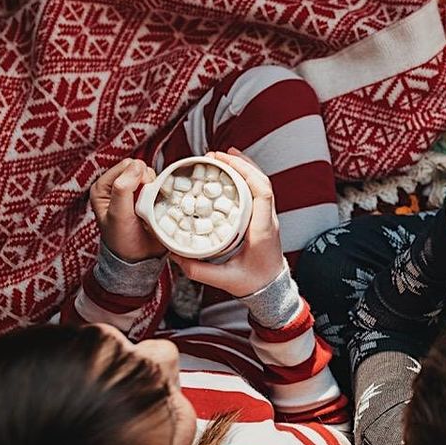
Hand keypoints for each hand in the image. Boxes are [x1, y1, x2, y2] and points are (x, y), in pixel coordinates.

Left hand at [91, 158, 164, 261]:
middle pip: (141, 168)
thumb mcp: (118, 215)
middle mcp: (118, 187)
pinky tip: (159, 207)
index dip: (137, 177)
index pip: (127, 166)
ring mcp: (134, 192)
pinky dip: (164, 194)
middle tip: (145, 204)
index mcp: (104, 187)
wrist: (138, 258)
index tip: (139, 198)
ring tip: (151, 208)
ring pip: (153, 177)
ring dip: (157, 190)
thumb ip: (123, 189)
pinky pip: (161, 187)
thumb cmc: (122, 239)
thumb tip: (137, 166)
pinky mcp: (148, 199)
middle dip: (148, 183)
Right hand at [171, 150, 285, 296]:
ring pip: (261, 183)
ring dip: (244, 167)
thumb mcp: (224, 280)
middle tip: (216, 155)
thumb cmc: (253, 284)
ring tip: (222, 155)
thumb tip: (173, 254)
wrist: (272, 289)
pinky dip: (245, 177)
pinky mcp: (263, 217)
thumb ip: (198, 270)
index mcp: (262, 230)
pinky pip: (257, 190)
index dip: (247, 174)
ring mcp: (267, 217)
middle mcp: (268, 219)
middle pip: (262, 182)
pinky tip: (231, 170)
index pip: (263, 194)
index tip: (226, 164)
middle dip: (240, 164)